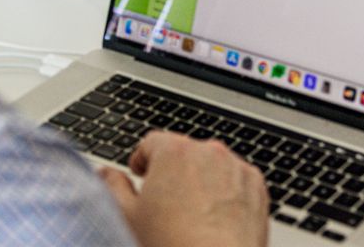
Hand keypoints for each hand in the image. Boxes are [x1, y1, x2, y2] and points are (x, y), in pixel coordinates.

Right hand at [99, 131, 267, 246]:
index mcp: (174, 152)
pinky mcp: (257, 188)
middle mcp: (208, 152)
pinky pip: (236, 182)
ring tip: (192, 218)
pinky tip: (215, 222)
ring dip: (202, 182)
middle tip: (164, 205)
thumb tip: (106, 173)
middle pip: (184, 154)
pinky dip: (227, 194)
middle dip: (174, 173)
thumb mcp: (127, 220)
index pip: (152, 142)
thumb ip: (111, 187)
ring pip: (212, 167)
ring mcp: (236, 168)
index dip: (143, 159)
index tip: (141, 173)